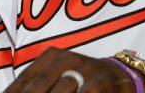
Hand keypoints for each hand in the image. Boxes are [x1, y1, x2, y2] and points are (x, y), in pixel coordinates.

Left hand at [5, 47, 135, 92]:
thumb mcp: (58, 75)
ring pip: (58, 92)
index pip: (25, 79)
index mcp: (51, 56)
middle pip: (38, 86)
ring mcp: (84, 70)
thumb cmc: (82, 79)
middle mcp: (66, 59)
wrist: (119, 76)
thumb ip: (37, 84)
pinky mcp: (99, 84)